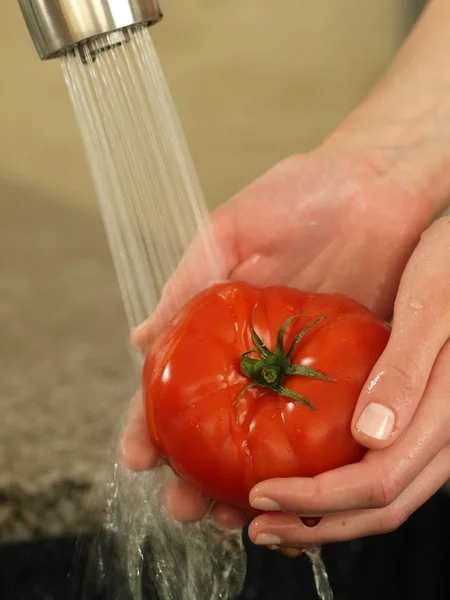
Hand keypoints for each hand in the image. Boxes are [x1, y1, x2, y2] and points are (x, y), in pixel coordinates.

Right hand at [121, 146, 430, 537]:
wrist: (379, 183)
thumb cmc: (303, 192)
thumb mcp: (234, 227)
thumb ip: (189, 281)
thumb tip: (138, 339)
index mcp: (221, 323)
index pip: (175, 383)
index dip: (151, 422)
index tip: (138, 459)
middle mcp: (256, 353)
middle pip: (216, 425)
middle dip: (194, 471)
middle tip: (185, 507)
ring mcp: (302, 366)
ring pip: (265, 439)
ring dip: (244, 482)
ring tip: (231, 517)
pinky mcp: (348, 369)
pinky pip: (324, 425)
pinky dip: (308, 464)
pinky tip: (297, 493)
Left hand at [248, 215, 449, 552]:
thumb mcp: (432, 306)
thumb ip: (407, 368)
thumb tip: (371, 436)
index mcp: (445, 414)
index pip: (380, 483)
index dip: (318, 501)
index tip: (261, 497)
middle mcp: (442, 435)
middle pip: (380, 507)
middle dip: (314, 524)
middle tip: (257, 527)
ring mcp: (432, 431)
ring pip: (383, 497)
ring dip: (325, 516)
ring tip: (272, 517)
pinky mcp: (417, 420)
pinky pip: (382, 470)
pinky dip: (339, 490)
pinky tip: (305, 480)